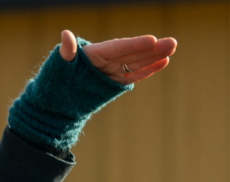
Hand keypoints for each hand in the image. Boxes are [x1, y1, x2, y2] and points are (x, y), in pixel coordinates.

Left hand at [59, 30, 176, 84]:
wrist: (57, 97)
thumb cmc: (57, 77)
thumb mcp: (60, 64)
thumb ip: (66, 50)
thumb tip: (65, 34)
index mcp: (96, 52)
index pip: (119, 47)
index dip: (134, 44)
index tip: (151, 40)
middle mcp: (108, 59)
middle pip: (133, 52)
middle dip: (152, 49)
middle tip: (172, 42)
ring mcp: (113, 70)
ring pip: (137, 62)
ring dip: (155, 56)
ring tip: (172, 48)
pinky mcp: (116, 82)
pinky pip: (134, 74)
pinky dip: (148, 69)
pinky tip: (164, 61)